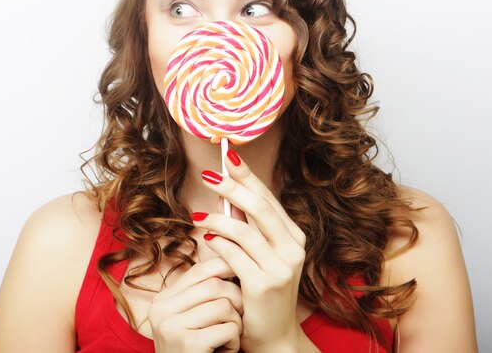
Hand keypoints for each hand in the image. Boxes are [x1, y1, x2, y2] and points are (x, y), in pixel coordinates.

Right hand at [148, 256, 243, 352]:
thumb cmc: (198, 351)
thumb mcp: (193, 318)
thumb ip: (203, 292)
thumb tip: (232, 255)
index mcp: (162, 300)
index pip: (200, 269)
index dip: (226, 267)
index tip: (243, 274)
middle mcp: (161, 310)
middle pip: (215, 284)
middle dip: (236, 297)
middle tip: (241, 314)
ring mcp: (172, 327)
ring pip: (224, 305)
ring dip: (236, 322)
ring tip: (229, 337)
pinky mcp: (188, 344)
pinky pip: (228, 328)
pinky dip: (235, 341)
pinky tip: (226, 351)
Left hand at [192, 149, 307, 352]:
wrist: (275, 336)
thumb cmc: (263, 291)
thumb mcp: (263, 256)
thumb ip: (250, 228)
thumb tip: (226, 194)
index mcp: (295, 236)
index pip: (269, 198)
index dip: (248, 176)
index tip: (230, 156)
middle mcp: (293, 248)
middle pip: (260, 207)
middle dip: (232, 187)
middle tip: (209, 175)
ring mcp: (281, 267)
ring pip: (244, 230)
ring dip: (217, 218)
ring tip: (196, 215)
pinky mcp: (263, 284)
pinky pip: (233, 255)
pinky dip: (217, 243)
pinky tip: (206, 238)